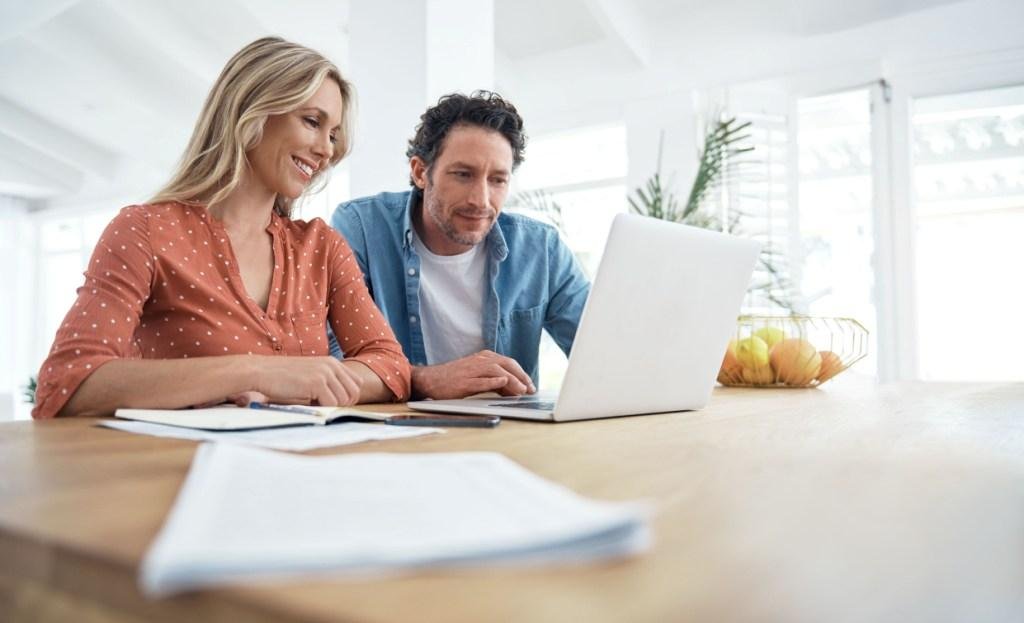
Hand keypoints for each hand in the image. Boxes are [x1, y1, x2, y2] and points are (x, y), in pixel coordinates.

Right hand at [252, 357, 364, 405]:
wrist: (261, 372)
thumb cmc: (282, 378)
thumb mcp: (309, 376)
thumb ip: (327, 383)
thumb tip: (343, 401)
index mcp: (332, 363)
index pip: (357, 383)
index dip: (349, 397)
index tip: (334, 403)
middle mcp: (331, 366)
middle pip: (354, 392)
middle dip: (343, 404)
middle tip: (325, 407)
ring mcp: (325, 373)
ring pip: (344, 400)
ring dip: (331, 407)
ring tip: (314, 404)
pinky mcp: (317, 382)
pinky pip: (332, 404)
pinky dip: (323, 409)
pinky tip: (308, 404)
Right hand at [412, 350, 535, 399]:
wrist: (430, 380)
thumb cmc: (455, 379)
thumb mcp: (477, 376)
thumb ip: (495, 381)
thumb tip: (514, 389)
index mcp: (484, 358)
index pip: (509, 363)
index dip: (522, 374)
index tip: (531, 385)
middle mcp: (480, 361)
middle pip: (506, 364)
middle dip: (521, 376)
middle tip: (530, 389)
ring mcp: (471, 370)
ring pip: (496, 371)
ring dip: (511, 380)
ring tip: (521, 390)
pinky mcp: (464, 382)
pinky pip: (481, 380)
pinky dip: (493, 380)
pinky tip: (503, 382)